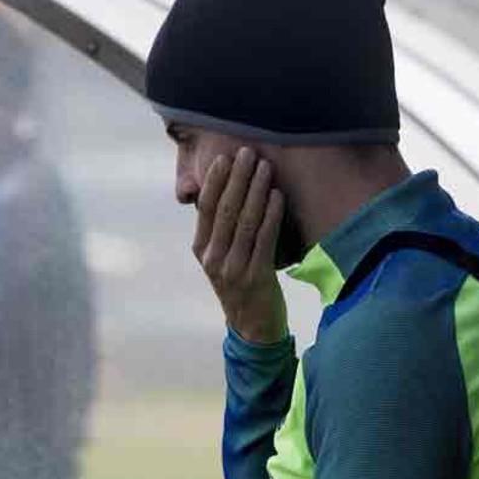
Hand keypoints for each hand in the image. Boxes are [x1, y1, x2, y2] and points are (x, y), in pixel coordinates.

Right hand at [193, 147, 288, 344]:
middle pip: (225, 210)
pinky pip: (264, 239)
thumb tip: (226, 190)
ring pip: (245, 221)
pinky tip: (277, 195)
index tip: (225, 157)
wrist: (252, 326)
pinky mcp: (256, 276)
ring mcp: (234, 268)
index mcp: (201, 249)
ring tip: (265, 166)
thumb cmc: (240, 283)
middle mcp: (213, 258)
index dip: (215, 181)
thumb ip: (220, 229)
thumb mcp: (221, 257)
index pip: (206, 208)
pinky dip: (271, 215)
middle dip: (237, 178)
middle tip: (248, 152)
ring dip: (256, 190)